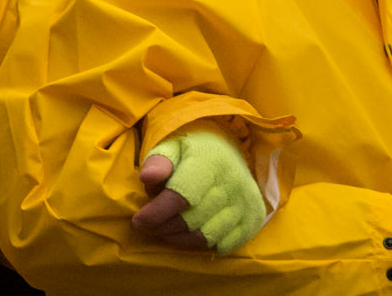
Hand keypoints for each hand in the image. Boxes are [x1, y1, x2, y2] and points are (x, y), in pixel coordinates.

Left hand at [133, 127, 264, 252]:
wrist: (227, 149)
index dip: (156, 214)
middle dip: (162, 228)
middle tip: (147, 226)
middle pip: (191, 220)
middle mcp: (231, 183)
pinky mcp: (253, 218)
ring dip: (178, 239)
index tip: (138, 220)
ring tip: (164, 230)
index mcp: (208, 162)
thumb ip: (158, 162)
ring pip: (206, 237)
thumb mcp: (170, 147)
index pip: (181, 197)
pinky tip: (187, 235)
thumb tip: (147, 177)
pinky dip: (201, 245)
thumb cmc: (190, 151)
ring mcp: (245, 202)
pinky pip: (224, 244)